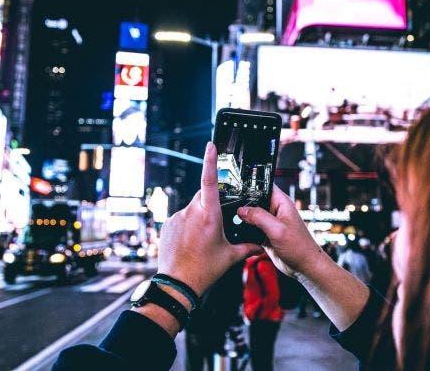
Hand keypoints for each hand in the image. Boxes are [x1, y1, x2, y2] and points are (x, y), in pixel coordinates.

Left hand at [157, 142, 260, 295]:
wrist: (177, 284)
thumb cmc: (204, 270)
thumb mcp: (230, 257)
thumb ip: (248, 247)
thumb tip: (261, 244)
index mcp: (209, 215)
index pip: (210, 181)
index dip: (211, 161)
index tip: (211, 145)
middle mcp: (191, 212)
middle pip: (204, 195)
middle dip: (212, 203)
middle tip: (218, 223)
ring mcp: (177, 217)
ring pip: (192, 208)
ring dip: (199, 217)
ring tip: (203, 240)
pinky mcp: (168, 224)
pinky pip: (181, 218)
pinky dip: (188, 225)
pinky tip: (191, 243)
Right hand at [237, 186, 322, 278]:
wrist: (304, 267)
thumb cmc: (300, 247)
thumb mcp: (277, 229)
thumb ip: (259, 217)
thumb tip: (242, 210)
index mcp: (282, 203)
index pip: (264, 187)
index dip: (251, 186)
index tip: (236, 190)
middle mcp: (275, 211)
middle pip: (254, 201)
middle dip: (243, 205)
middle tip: (230, 208)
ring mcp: (270, 223)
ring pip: (251, 216)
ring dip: (243, 219)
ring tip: (231, 221)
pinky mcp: (266, 234)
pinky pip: (251, 229)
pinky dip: (245, 231)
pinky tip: (237, 233)